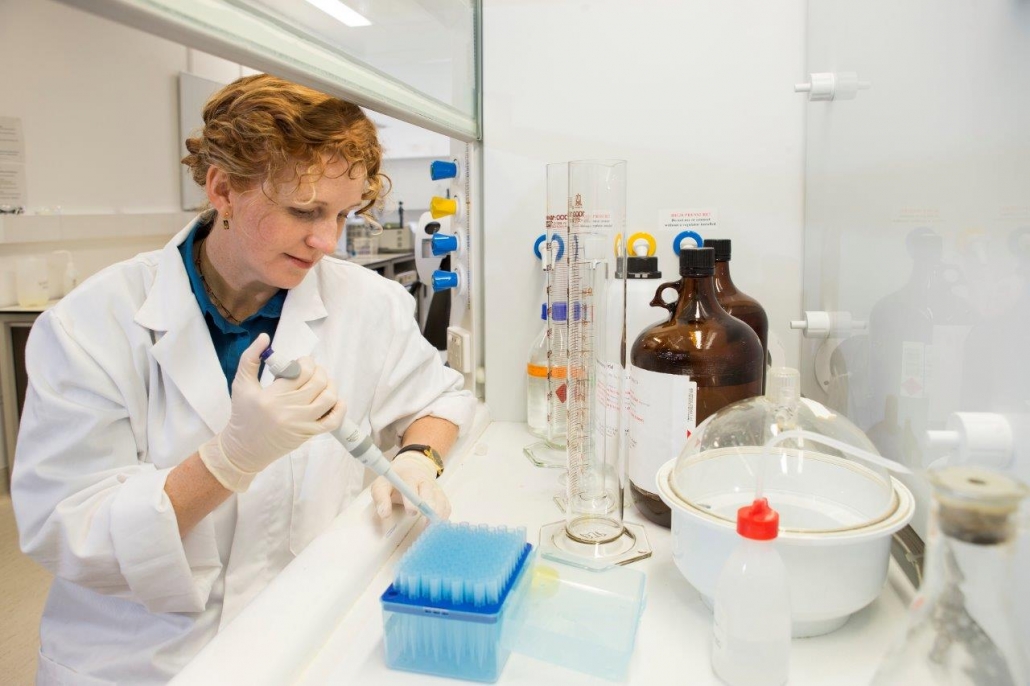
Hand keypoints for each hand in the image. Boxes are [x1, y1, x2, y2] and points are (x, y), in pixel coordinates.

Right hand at [199, 334, 344, 491]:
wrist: (244, 448)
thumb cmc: (242, 414)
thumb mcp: (241, 384)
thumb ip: (250, 358)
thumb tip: (264, 337)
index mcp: (273, 396)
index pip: (301, 371)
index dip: (306, 362)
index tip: (300, 363)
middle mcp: (289, 410)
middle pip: (318, 382)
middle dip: (318, 370)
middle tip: (310, 371)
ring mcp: (301, 423)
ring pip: (328, 398)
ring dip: (329, 385)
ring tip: (321, 382)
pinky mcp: (309, 434)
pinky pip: (333, 421)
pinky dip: (339, 408)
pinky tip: (334, 399)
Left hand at [371, 452, 450, 519]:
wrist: (410, 470)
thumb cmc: (394, 482)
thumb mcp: (381, 486)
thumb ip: (381, 499)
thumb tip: (385, 514)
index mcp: (409, 476)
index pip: (412, 486)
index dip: (413, 500)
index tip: (412, 512)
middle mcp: (425, 481)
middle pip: (432, 494)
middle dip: (429, 509)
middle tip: (425, 524)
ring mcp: (435, 488)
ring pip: (441, 502)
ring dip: (437, 516)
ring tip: (430, 530)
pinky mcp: (441, 496)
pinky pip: (446, 507)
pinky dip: (443, 517)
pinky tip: (435, 526)